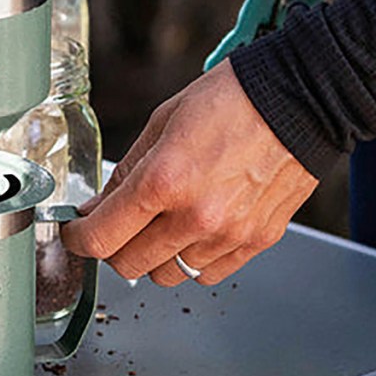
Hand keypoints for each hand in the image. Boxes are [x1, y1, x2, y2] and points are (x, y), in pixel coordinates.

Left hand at [61, 59, 317, 285]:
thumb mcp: (161, 124)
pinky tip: (194, 230)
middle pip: (128, 265)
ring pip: (167, 275)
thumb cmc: (232, 101)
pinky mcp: (256, 242)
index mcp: (164, 181)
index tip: (75, 232)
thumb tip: (97, 209)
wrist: (301, 100)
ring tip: (161, 223)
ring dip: (153, 255)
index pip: (101, 238)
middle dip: (112, 247)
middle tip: (115, 225)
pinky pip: (207, 274)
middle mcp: (195, 216)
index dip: (77, 239)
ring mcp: (228, 234)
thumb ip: (126, 174)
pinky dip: (192, 260)